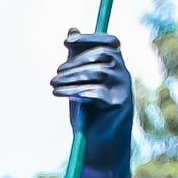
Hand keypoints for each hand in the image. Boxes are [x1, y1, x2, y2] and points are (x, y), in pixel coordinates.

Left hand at [53, 29, 135, 177]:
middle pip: (103, 55)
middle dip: (75, 62)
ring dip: (71, 77)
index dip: (91, 38)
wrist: (98, 147)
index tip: (67, 41)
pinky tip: (58, 94)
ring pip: (98, 72)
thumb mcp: (79, 82)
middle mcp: (124, 76)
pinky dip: (74, 91)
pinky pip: (96, 92)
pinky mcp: (119, 106)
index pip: (110, 43)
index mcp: (116, 68)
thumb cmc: (89, 114)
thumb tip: (71, 29)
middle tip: (55, 74)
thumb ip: (76, 59)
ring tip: (53, 85)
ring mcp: (124, 90)